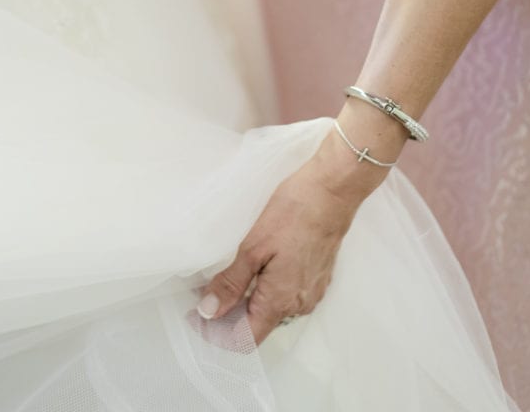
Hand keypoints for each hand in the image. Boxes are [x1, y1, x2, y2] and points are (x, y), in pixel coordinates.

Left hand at [196, 128, 387, 343]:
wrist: (332, 191)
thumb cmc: (293, 212)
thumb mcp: (254, 246)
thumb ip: (232, 283)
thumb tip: (208, 311)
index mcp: (280, 301)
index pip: (245, 339)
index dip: (217, 332)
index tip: (196, 315)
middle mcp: (298, 305)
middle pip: (257, 326)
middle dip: (228, 315)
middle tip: (203, 293)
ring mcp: (311, 293)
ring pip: (271, 311)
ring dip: (247, 302)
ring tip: (224, 279)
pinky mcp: (316, 278)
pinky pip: (286, 296)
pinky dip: (265, 291)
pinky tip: (253, 270)